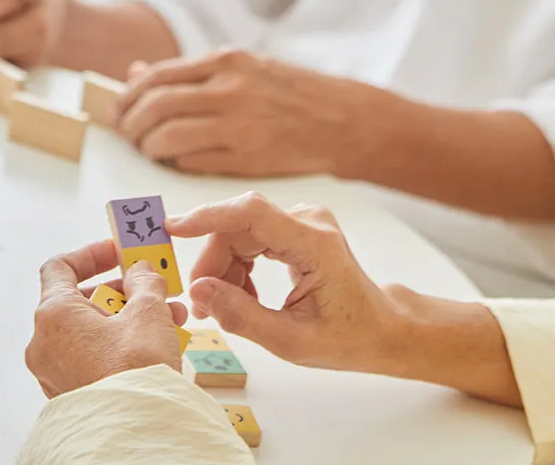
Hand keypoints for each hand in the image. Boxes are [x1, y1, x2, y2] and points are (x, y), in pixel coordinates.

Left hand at [24, 240, 188, 397]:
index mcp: (54, 315)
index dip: (90, 254)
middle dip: (123, 291)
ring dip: (130, 317)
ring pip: (92, 330)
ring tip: (170, 318)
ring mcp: (55, 372)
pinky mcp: (70, 394)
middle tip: (153, 288)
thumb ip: (144, 281)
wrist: (134, 435)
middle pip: (80, 299)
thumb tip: (142, 271)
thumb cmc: (135, 371)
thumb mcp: (148, 311)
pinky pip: (93, 356)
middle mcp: (45, 343)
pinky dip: (121, 343)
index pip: (59, 267)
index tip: (119, 253)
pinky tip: (158, 344)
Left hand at [116, 50, 367, 176]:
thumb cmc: (289, 92)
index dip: (131, 95)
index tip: (121, 108)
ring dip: (148, 146)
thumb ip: (191, 73)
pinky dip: (176, 162)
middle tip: (126, 132)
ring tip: (147, 148)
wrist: (341, 121)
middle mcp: (231, 89)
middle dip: (131, 123)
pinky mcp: (247, 159)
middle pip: (157, 106)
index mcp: (227, 61)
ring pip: (169, 137)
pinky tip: (176, 160)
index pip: (158, 76)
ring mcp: (239, 126)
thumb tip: (136, 74)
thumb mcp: (243, 68)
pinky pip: (193, 163)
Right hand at [167, 192, 405, 373]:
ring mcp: (304, 221)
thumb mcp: (290, 342)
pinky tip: (244, 294)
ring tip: (225, 306)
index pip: (251, 213)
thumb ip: (241, 315)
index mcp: (314, 244)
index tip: (172, 227)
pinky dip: (239, 264)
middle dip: (212, 262)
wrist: (381, 328)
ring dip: (224, 266)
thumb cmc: (346, 337)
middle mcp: (309, 221)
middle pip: (239, 226)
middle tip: (201, 305)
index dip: (208, 215)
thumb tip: (198, 291)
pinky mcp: (297, 227)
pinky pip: (252, 236)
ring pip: (241, 231)